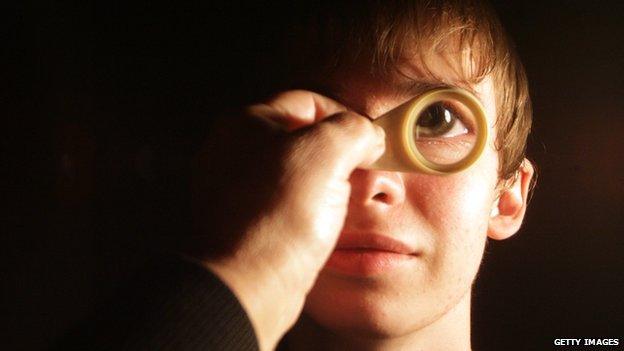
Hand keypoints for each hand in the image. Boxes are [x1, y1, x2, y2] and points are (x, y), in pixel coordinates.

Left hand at [190, 90, 384, 349]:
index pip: (308, 102)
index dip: (346, 116)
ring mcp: (236, 189)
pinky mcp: (246, 221)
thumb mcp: (326, 152)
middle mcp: (234, 152)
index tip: (369, 140)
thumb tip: (368, 136)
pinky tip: (326, 222)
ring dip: (329, 182)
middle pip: (302, 137)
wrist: (250, 284)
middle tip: (365, 171)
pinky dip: (312, 207)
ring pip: (297, 172)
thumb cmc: (282, 213)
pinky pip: (288, 203)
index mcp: (246, 123)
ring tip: (349, 199)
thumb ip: (353, 129)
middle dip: (339, 152)